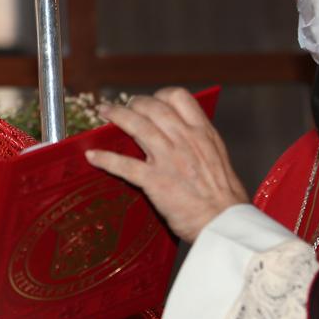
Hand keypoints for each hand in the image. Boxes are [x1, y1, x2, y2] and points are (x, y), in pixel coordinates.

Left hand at [85, 87, 248, 242]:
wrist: (225, 223)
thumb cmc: (226, 198)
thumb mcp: (218, 158)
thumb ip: (201, 144)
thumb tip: (185, 138)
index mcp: (203, 133)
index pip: (180, 97)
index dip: (161, 95)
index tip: (153, 100)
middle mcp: (185, 140)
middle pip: (153, 107)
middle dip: (135, 102)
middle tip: (125, 106)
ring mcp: (169, 159)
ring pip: (137, 126)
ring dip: (116, 116)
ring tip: (104, 112)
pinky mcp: (155, 181)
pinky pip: (124, 165)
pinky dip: (105, 159)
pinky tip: (92, 156)